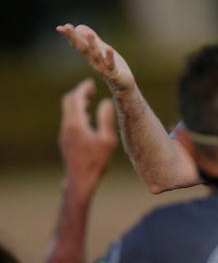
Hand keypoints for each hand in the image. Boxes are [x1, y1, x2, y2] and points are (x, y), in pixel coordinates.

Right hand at [56, 24, 135, 94]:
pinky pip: (111, 65)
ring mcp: (104, 67)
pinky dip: (109, 57)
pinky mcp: (114, 73)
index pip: (78, 44)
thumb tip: (79, 27)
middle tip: (66, 27)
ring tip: (88, 33)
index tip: (60, 27)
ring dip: (92, 44)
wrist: (123, 86)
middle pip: (83, 48)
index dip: (70, 36)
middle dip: (75, 38)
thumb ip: (93, 40)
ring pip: (96, 55)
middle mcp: (95, 61)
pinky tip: (109, 48)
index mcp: (91, 56)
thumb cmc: (112, 68)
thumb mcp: (102, 51)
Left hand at [59, 78, 117, 193]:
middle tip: (91, 88)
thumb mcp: (107, 139)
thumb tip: (106, 101)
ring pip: (68, 112)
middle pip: (68, 102)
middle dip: (79, 93)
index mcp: (76, 124)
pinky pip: (69, 120)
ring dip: (78, 103)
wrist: (80, 180)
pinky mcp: (65, 140)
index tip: (91, 82)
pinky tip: (87, 118)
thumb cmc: (96, 161)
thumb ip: (106, 119)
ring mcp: (64, 134)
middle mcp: (67, 127)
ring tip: (90, 99)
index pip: (75, 99)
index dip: (83, 88)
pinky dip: (77, 113)